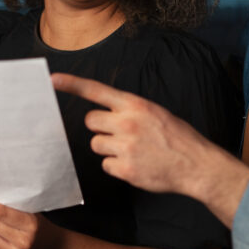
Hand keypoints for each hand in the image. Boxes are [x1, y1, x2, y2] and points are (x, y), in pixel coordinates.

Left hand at [51, 72, 217, 195]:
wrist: (196, 165)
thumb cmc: (177, 137)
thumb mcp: (155, 112)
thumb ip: (129, 110)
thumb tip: (106, 114)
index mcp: (135, 105)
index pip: (97, 90)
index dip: (72, 84)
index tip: (52, 79)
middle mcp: (127, 123)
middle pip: (90, 121)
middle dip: (100, 128)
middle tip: (119, 134)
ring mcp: (126, 147)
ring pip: (96, 144)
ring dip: (109, 148)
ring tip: (132, 151)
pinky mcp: (126, 169)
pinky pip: (106, 165)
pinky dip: (117, 167)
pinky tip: (135, 165)